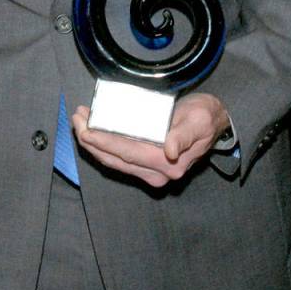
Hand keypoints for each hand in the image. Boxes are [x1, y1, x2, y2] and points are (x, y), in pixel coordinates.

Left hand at [72, 92, 230, 187]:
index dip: (102, 142)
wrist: (214, 122)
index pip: (126, 153)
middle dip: (90, 140)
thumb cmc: (204, 117)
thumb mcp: (198, 121)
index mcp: (168, 164)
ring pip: (113, 160)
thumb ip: (184, 136)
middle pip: (114, 159)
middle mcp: (157, 172)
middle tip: (76, 118)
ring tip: (80, 120)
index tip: (85, 129)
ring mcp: (150, 170)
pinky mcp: (146, 163)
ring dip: (93, 142)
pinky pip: (118, 156)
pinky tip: (92, 127)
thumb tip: (170, 151)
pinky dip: (102, 143)